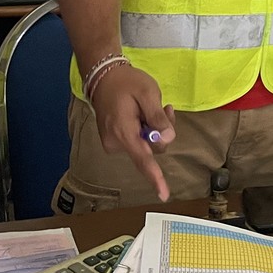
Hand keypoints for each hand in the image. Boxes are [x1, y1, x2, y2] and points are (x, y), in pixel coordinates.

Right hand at [90, 65, 175, 199]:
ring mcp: (112, 144)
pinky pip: (135, 142)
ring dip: (152, 129)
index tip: (164, 195)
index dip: (155, 177)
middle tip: (165, 107)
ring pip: (144, 146)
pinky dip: (143, 130)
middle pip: (149, 150)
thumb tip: (168, 139)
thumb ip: (158, 117)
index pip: (143, 159)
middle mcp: (116, 144)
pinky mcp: (113, 142)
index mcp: (124, 132)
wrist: (103, 76)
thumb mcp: (148, 92)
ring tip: (151, 106)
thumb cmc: (127, 82)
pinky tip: (141, 113)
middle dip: (161, 133)